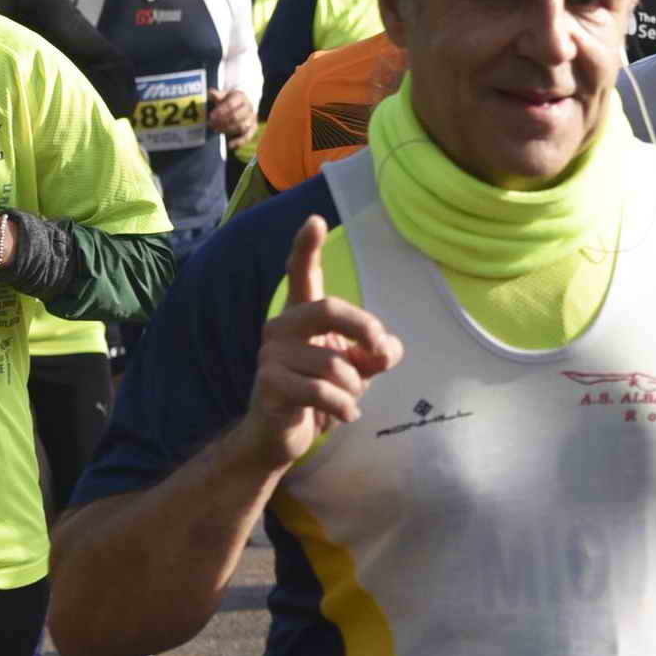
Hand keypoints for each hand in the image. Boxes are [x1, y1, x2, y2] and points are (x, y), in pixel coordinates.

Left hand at [209, 87, 257, 144]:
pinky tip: (230, 145)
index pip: (230, 105)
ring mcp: (252, 118)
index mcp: (241, 97)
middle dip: (222, 122)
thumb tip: (211, 93)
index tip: (211, 116)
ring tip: (216, 130)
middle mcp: (249, 107)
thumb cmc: (230, 99)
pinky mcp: (253, 128)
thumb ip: (217, 95)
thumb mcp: (224, 94)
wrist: (244, 102)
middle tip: (211, 124)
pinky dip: (239, 142)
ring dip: (227, 130)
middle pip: (236, 116)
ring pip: (241, 127)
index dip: (220, 111)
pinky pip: (248, 136)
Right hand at [242, 213, 402, 472]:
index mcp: (302, 315)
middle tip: (378, 352)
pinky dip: (344, 407)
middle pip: (328, 309)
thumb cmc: (320, 393)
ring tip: (349, 400)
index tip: (316, 220)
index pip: (302, 273)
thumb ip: (376, 351)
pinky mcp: (270, 385)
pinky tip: (345, 416)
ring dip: (353, 388)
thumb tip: (385, 349)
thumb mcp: (357, 368)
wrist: (278, 436)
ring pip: (333, 364)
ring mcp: (271, 356)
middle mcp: (281, 328)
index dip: (307, 246)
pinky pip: (322, 392)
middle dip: (363, 329)